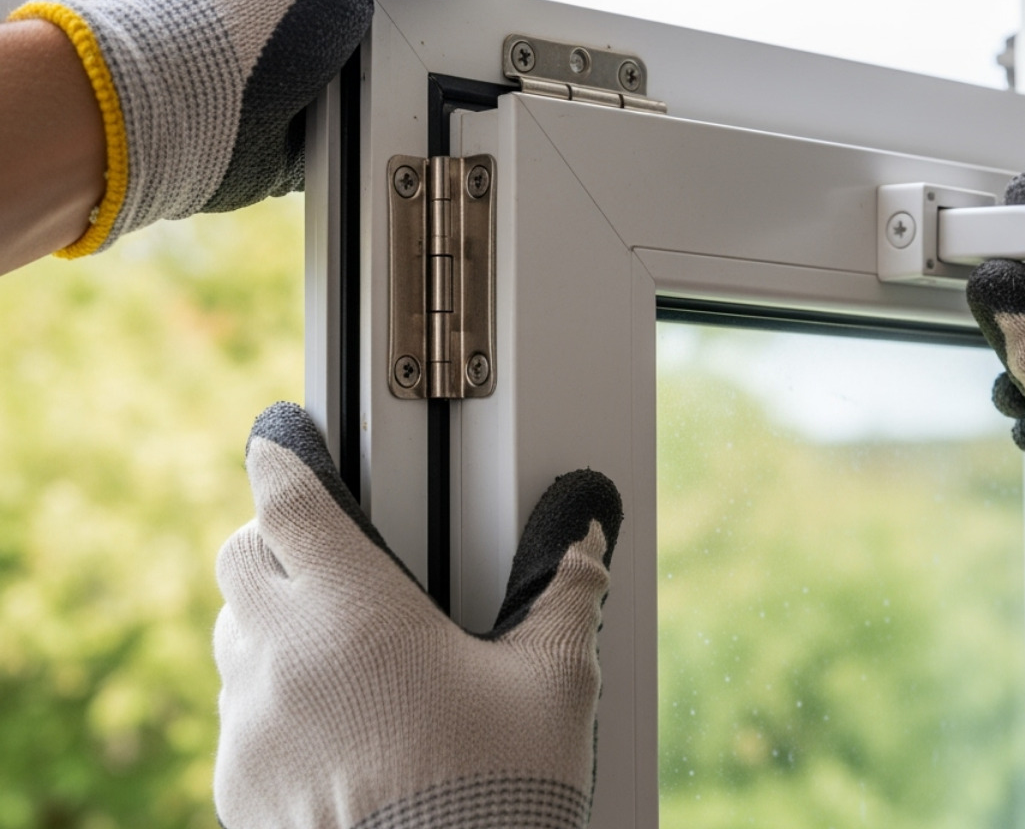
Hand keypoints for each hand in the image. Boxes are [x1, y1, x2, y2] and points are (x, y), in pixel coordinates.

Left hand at [8, 0, 524, 257]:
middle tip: (486, 16)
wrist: (160, 117)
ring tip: (444, 64)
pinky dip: (385, 94)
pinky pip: (359, 83)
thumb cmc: (227, 16)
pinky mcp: (288, 82)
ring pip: (381, 26)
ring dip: (414, 49)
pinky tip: (401, 99)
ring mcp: (283, 19)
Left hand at [213, 402, 620, 827]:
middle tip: (319, 549)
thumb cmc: (502, 792)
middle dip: (274, 539)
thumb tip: (583, 538)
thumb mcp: (553, 683)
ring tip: (333, 643)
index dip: (281, 458)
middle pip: (240, 558)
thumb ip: (565, 595)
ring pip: (232, 637)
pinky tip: (331, 725)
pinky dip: (270, 701)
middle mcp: (285, 662)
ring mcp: (250, 730)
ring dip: (270, 621)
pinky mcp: (238, 790)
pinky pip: (236, 718)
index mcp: (356, 615)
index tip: (282, 441)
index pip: (288, 502)